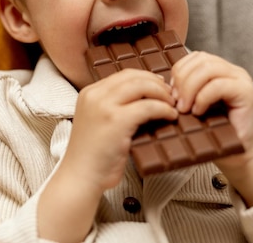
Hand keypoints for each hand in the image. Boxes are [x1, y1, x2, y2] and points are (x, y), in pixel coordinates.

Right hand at [38, 69, 176, 241]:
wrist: (80, 177)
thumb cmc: (93, 156)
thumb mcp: (98, 121)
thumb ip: (114, 107)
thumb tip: (146, 98)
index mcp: (90, 93)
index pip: (124, 75)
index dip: (146, 78)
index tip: (160, 86)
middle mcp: (95, 94)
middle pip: (134, 76)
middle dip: (157, 83)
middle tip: (171, 95)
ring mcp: (104, 106)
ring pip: (142, 86)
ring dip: (162, 94)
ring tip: (172, 105)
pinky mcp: (116, 120)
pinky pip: (148, 106)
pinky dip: (163, 109)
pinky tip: (170, 116)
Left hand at [170, 51, 252, 155]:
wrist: (242, 155)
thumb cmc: (218, 134)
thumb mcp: (197, 107)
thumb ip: (187, 91)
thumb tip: (165, 86)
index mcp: (221, 71)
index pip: (196, 57)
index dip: (179, 71)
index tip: (171, 92)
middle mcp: (233, 72)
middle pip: (201, 59)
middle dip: (182, 80)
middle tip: (176, 102)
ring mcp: (241, 80)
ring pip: (208, 69)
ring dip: (190, 88)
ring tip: (184, 108)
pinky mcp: (246, 92)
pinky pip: (218, 85)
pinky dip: (203, 98)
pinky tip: (198, 112)